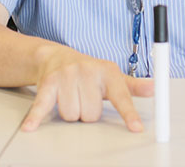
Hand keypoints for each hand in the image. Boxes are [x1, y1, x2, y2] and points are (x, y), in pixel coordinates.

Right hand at [21, 46, 153, 131]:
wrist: (56, 56)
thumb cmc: (89, 71)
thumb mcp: (112, 76)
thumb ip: (132, 86)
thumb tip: (154, 88)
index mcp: (107, 72)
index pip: (121, 97)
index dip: (128, 114)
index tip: (136, 128)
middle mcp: (88, 71)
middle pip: (91, 115)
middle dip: (86, 112)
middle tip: (85, 98)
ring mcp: (67, 76)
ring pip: (71, 115)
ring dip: (70, 113)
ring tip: (71, 97)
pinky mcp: (48, 83)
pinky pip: (43, 105)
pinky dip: (36, 117)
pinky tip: (30, 127)